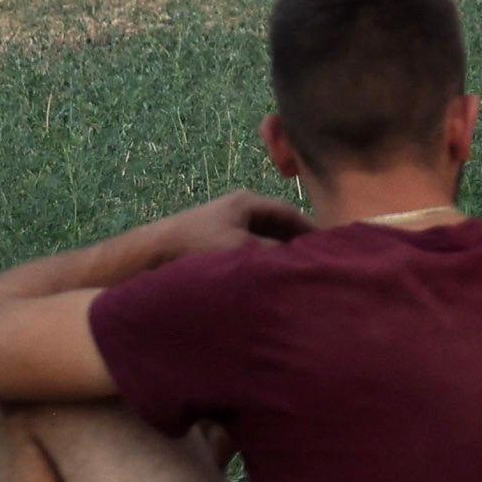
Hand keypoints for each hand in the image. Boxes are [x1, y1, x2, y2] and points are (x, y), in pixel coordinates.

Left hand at [152, 189, 309, 265]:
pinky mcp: (215, 242)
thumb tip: (300, 264)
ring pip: (263, 240)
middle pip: (278, 226)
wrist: (153, 252)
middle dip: (295, 244)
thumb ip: (274, 255)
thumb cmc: (198, 245)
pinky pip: (248, 251)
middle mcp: (240, 209)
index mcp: (248, 202)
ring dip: (277, 255)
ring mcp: (227, 225)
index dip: (310, 231)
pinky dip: (260, 262)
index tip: (328, 249)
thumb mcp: (242, 250)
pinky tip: (266, 279)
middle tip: (313, 265)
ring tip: (293, 274)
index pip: (290, 213)